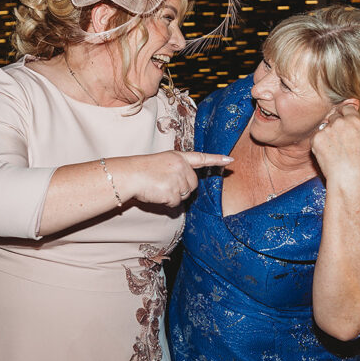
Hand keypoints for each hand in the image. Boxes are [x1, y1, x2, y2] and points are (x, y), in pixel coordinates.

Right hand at [116, 151, 232, 206]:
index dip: (216, 160)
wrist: (130, 174)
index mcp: (178, 157)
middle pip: (193, 185)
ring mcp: (178, 179)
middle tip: (164, 185)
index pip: (201, 158)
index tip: (230, 160)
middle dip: (182, 189)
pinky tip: (157, 194)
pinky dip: (167, 202)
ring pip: (185, 195)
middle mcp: (181, 166)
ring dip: (173, 196)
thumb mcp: (162, 163)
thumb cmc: (141, 170)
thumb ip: (176, 171)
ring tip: (158, 187)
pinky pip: (176, 203)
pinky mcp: (174, 191)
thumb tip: (185, 190)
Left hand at [311, 106, 359, 184]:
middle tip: (342, 140)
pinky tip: (329, 152)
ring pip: (325, 125)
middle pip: (334, 116)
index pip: (346, 108)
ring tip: (336, 148)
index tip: (346, 123)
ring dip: (328, 132)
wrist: (348, 177)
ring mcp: (327, 130)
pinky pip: (316, 136)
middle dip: (337, 124)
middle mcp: (339, 122)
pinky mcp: (316, 139)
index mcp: (354, 120)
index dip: (346, 114)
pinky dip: (320, 142)